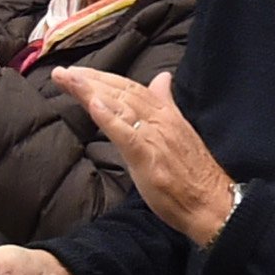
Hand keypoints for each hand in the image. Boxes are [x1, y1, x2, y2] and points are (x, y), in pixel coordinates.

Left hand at [51, 68, 236, 243]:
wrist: (212, 202)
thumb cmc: (194, 173)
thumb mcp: (179, 131)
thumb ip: (165, 104)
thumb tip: (162, 78)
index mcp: (166, 113)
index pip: (130, 88)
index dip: (103, 78)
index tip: (78, 72)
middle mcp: (160, 119)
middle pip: (121, 92)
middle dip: (90, 80)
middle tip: (62, 72)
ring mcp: (154, 137)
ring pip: (120, 106)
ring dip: (92, 90)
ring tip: (68, 80)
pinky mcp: (149, 157)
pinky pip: (126, 134)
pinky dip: (108, 117)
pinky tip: (92, 104)